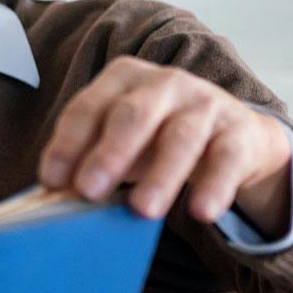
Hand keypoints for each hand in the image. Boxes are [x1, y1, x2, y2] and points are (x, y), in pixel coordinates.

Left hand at [38, 57, 290, 227]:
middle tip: (88, 191)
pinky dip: (215, 186)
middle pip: (133, 115)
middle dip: (108, 153)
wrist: (236, 137)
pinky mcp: (240, 131)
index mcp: (124, 79)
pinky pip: (226, 158)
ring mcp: (205, 104)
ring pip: (180, 137)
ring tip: (142, 211)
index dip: (68, 143)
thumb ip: (89, 163)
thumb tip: (54, 198)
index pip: (89, 107)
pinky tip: (201, 212)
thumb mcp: (122, 145)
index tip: (52, 180)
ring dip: (160, 176)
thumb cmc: (159, 140)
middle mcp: (165, 83)